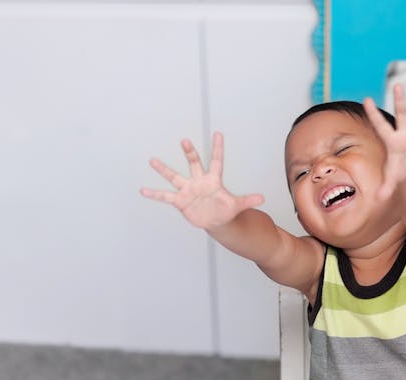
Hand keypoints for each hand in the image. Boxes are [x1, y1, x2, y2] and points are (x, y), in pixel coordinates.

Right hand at [140, 132, 263, 228]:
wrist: (215, 221)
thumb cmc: (226, 210)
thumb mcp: (237, 206)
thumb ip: (247, 200)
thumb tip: (262, 198)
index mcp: (214, 180)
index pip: (217, 161)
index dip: (218, 148)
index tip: (218, 133)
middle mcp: (199, 181)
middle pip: (194, 164)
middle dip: (190, 153)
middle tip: (185, 140)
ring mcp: (188, 190)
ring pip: (175, 177)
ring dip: (164, 169)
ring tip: (153, 160)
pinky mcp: (180, 201)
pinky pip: (165, 196)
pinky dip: (155, 194)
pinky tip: (143, 190)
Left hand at [363, 83, 405, 200]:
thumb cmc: (399, 171)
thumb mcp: (391, 180)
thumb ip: (385, 188)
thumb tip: (378, 199)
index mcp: (392, 141)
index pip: (381, 125)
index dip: (374, 114)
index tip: (366, 99)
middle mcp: (405, 134)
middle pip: (402, 114)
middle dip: (400, 100)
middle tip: (397, 85)